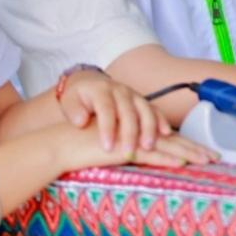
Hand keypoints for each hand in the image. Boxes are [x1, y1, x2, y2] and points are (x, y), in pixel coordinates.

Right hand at [54, 120, 216, 172]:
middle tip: (217, 157)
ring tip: (207, 160)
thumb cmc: (87, 151)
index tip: (206, 153)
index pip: (169, 139)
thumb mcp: (115, 152)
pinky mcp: (126, 148)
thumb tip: (148, 164)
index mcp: (139, 133)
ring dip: (190, 153)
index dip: (189, 145)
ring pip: (168, 146)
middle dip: (197, 149)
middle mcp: (139, 133)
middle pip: (175, 140)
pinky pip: (151, 154)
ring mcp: (134, 139)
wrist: (65, 145)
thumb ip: (131, 155)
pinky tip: (183, 162)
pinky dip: (168, 158)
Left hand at [57, 69, 172, 156]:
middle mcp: (120, 90)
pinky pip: (154, 110)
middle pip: (128, 111)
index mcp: (101, 90)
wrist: (89, 83)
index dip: (107, 127)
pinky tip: (166, 134)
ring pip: (145, 109)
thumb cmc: (78, 98)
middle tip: (128, 152)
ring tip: (148, 146)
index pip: (106, 108)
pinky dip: (161, 121)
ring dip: (148, 128)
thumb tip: (81, 121)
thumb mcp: (69, 101)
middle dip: (130, 132)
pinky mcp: (142, 102)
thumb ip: (74, 111)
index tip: (106, 146)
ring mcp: (133, 95)